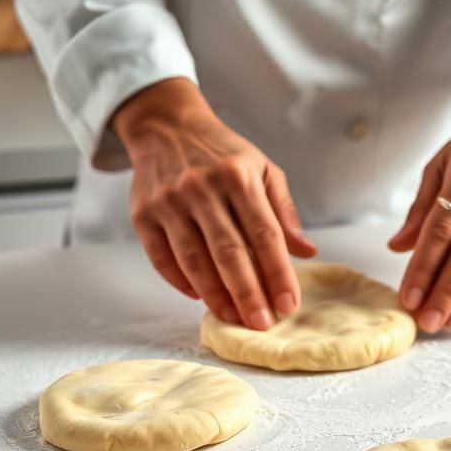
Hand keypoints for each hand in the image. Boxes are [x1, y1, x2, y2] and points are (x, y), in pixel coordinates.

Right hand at [111, 78, 316, 328]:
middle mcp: (202, 188)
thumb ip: (284, 212)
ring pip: (194, 259)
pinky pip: (162, 257)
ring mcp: (169, 201)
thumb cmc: (223, 154)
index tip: (289, 305)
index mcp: (239, 176)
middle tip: (262, 324)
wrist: (167, 125)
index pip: (264, 234)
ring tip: (233, 318)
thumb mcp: (263, 169)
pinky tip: (199, 297)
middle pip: (229, 252)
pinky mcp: (143, 213)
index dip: (278, 274)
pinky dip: (180, 282)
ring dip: (215, 295)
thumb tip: (307, 252)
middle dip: (248, 293)